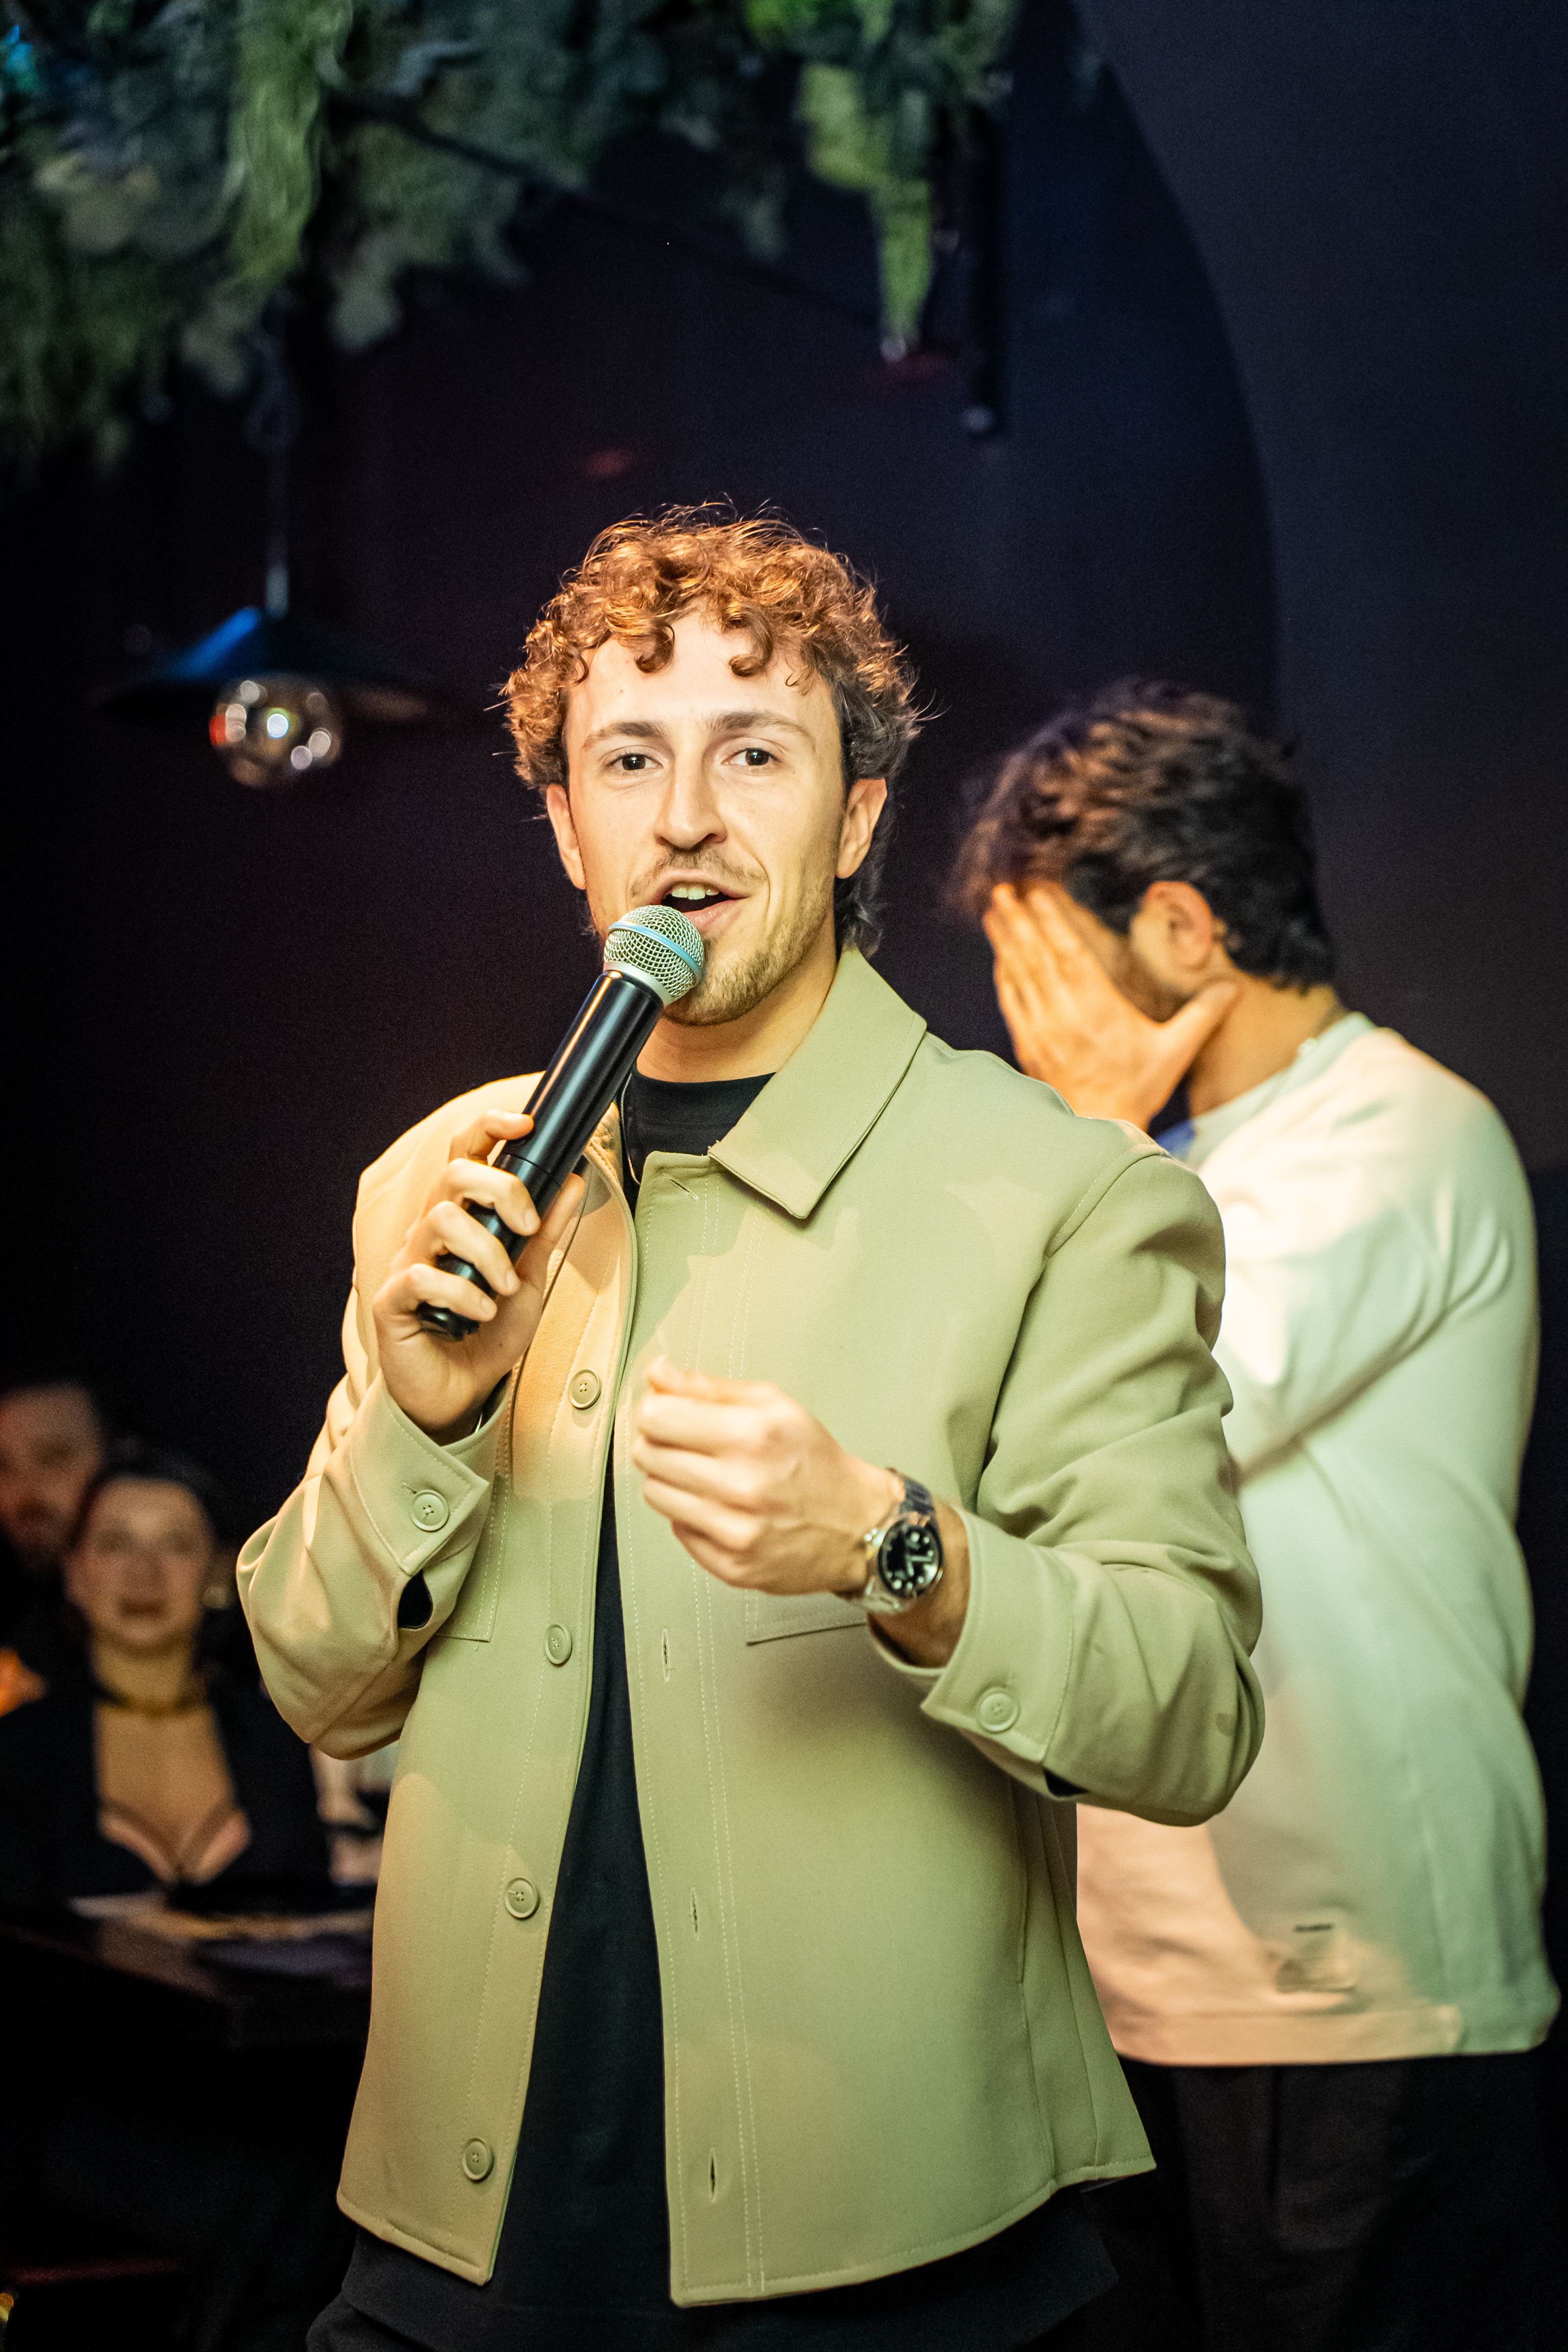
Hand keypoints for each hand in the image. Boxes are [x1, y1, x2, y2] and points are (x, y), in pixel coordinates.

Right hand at [372, 1107, 584, 1442]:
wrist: (460, 1392)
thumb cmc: (488, 1333)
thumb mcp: (531, 1278)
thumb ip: (546, 1230)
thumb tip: (573, 1179)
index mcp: (461, 1217)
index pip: (464, 1153)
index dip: (489, 1127)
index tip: (525, 1124)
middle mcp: (429, 1231)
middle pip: (455, 1175)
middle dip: (502, 1191)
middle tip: (527, 1229)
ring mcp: (409, 1263)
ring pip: (441, 1221)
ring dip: (487, 1253)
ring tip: (504, 1288)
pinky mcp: (393, 1301)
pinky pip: (422, 1277)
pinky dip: (462, 1294)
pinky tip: (480, 1313)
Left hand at [631, 1360, 899, 1597]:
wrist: (856, 1526)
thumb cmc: (816, 1463)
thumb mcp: (774, 1406)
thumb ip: (708, 1388)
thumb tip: (657, 1375)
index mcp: (752, 1435)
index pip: (657, 1417)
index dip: (655, 1410)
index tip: (666, 1411)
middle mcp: (741, 1485)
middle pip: (648, 1455)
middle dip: (661, 1442)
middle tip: (688, 1443)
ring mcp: (734, 1531)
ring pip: (655, 1493)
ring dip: (673, 1480)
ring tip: (708, 1476)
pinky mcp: (730, 1565)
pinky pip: (677, 1529)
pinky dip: (692, 1515)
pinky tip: (721, 1507)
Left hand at [983, 883, 1236, 1128]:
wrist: (1100, 1129)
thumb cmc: (1139, 1088)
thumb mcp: (1176, 1051)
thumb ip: (1204, 1014)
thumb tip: (1234, 988)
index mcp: (1099, 1010)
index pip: (1071, 955)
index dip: (1053, 922)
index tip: (1038, 894)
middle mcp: (1065, 1016)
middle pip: (1037, 959)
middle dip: (1019, 922)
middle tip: (1003, 891)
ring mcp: (1041, 1031)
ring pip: (1019, 977)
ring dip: (1006, 941)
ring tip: (995, 910)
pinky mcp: (1028, 1046)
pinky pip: (1011, 1003)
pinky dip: (1005, 976)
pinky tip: (1000, 956)